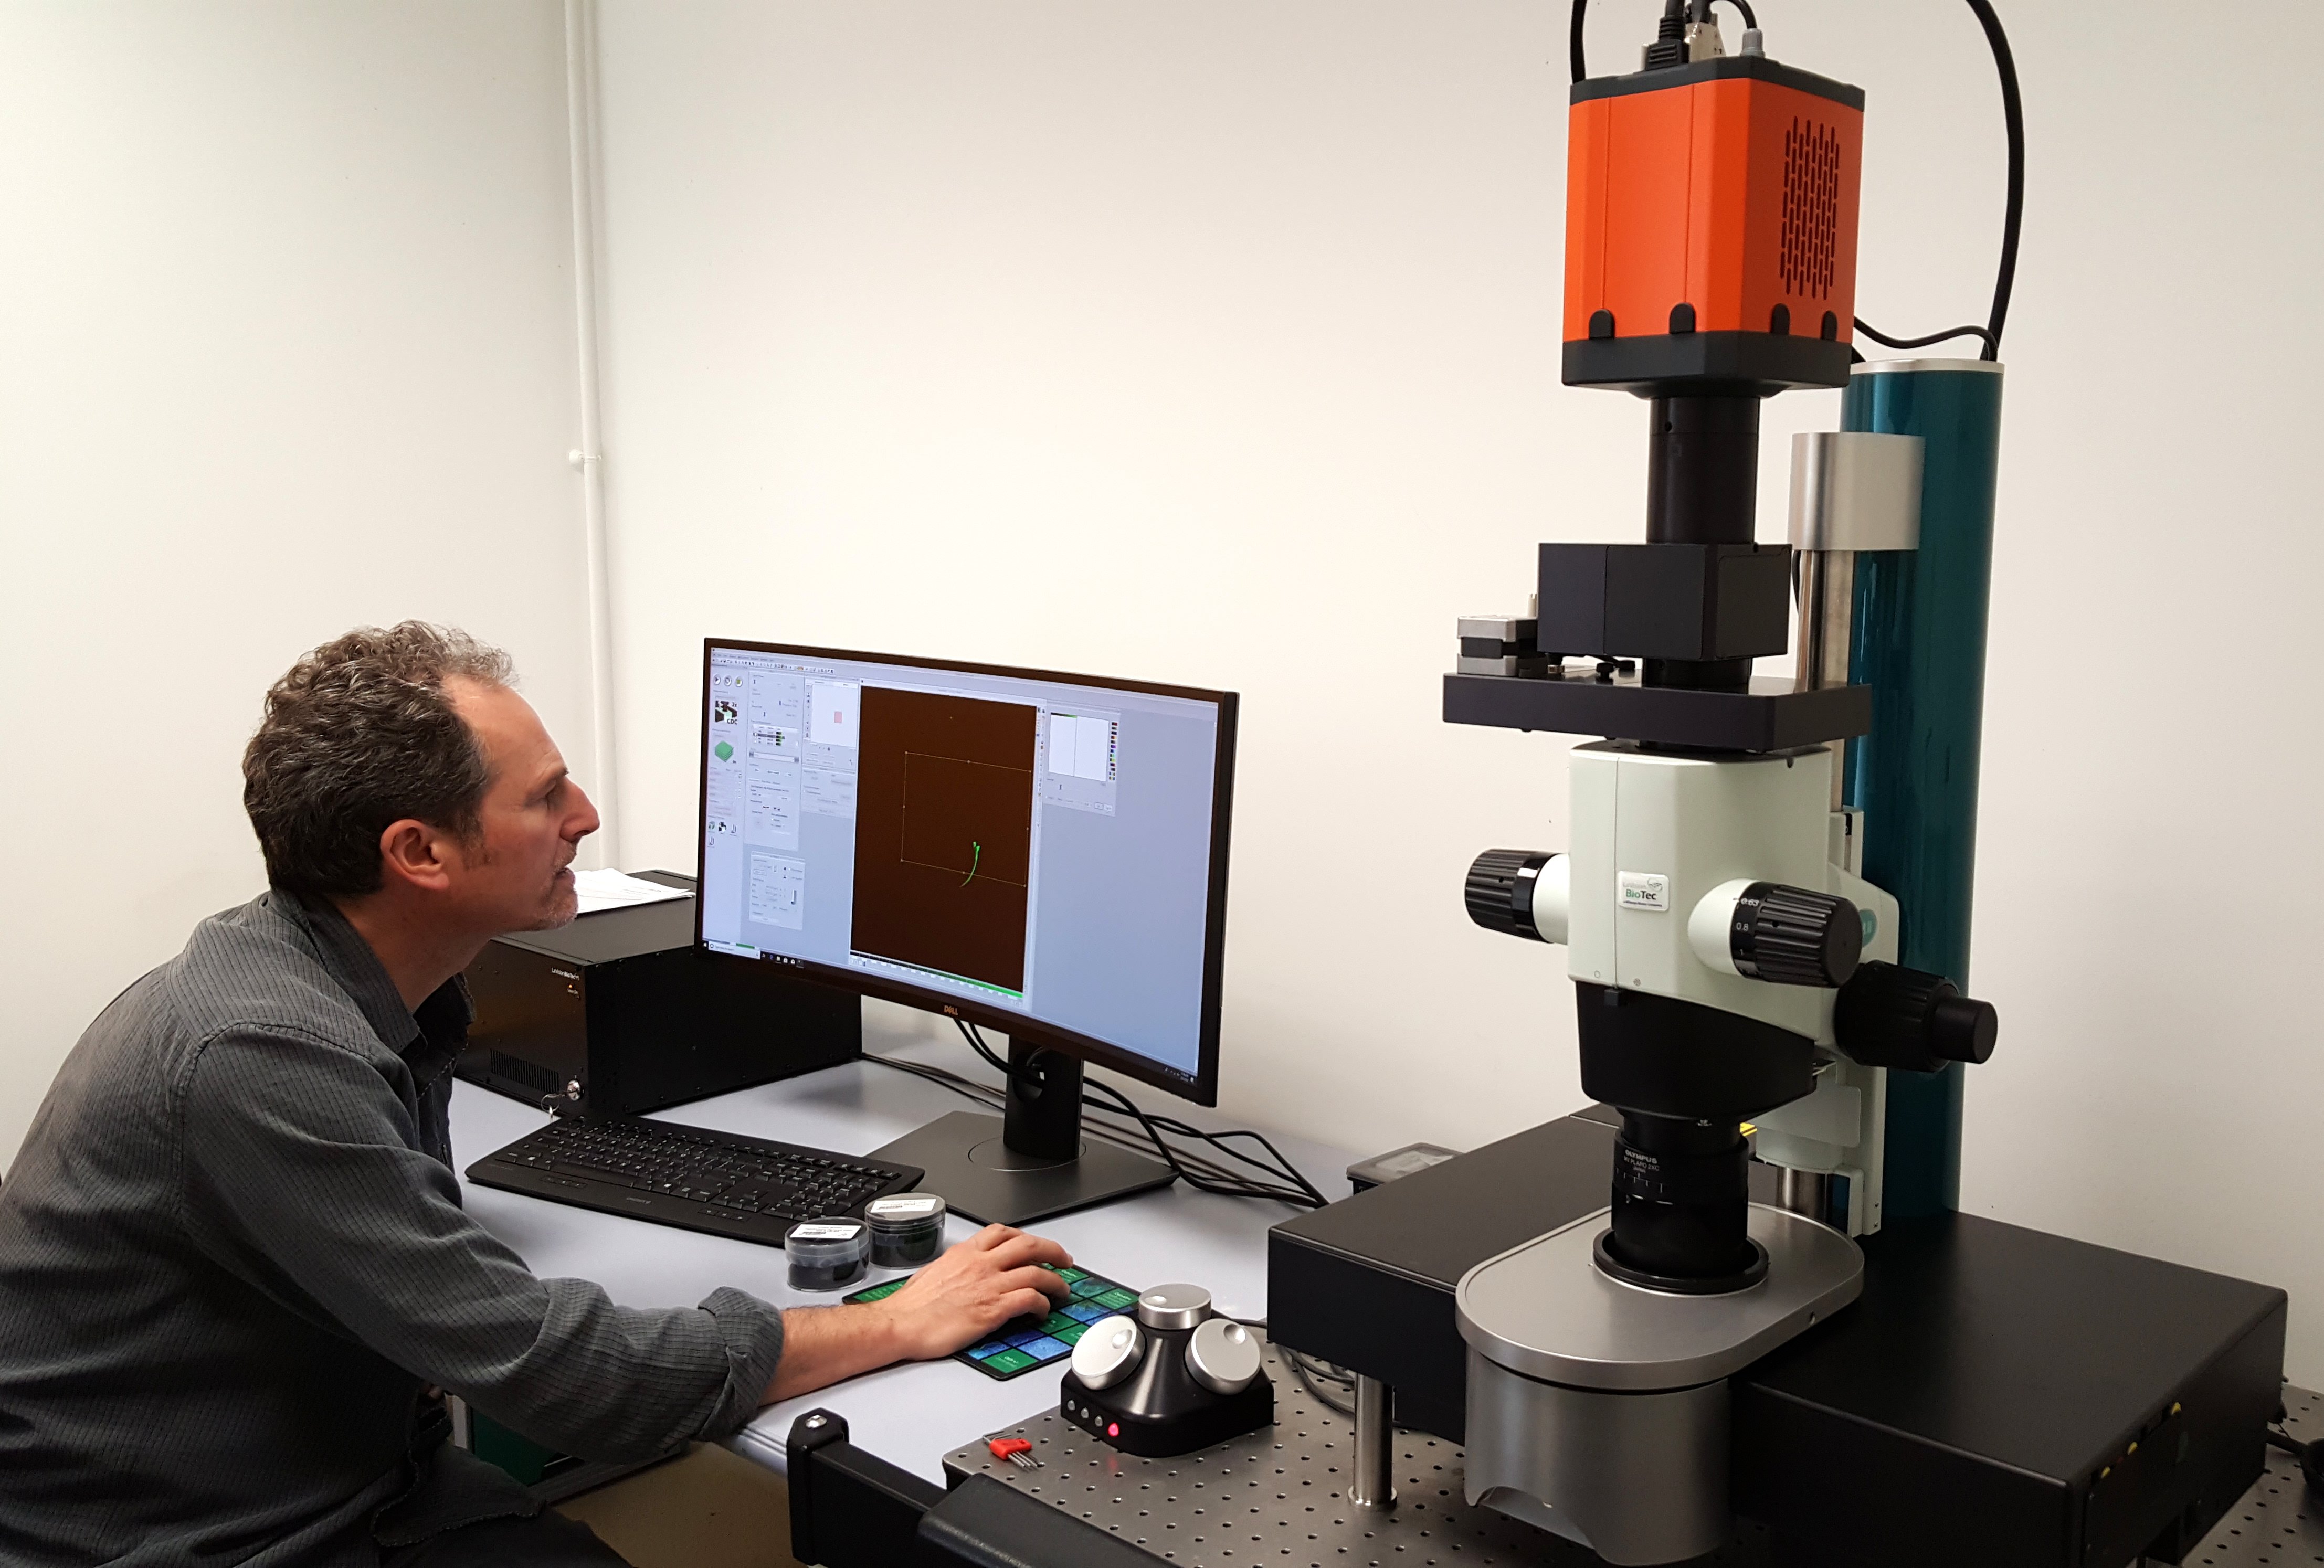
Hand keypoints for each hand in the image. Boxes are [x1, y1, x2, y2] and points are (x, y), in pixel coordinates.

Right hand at [872, 1224, 1072, 1360]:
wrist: (901, 1323)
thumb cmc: (911, 1305)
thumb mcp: (934, 1271)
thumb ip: (956, 1266)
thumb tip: (964, 1270)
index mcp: (965, 1252)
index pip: (1002, 1232)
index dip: (1025, 1236)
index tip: (1034, 1243)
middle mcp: (981, 1264)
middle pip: (1029, 1245)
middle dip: (1053, 1250)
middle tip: (1064, 1260)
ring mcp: (989, 1285)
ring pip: (1036, 1272)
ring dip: (1056, 1280)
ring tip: (1062, 1289)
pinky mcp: (993, 1309)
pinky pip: (1029, 1299)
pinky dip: (1042, 1303)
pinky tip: (1043, 1311)